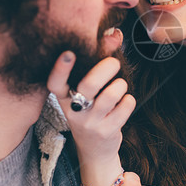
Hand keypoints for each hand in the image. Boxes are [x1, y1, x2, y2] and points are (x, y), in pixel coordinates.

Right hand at [48, 49, 134, 185]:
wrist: (95, 150)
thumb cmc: (91, 111)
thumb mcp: (86, 94)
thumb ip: (96, 64)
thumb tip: (115, 35)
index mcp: (64, 98)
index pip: (55, 84)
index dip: (60, 69)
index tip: (68, 53)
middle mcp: (74, 111)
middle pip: (88, 85)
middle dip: (105, 69)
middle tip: (114, 63)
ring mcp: (90, 123)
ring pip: (110, 96)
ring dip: (120, 85)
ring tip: (120, 86)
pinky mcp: (107, 132)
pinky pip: (125, 107)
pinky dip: (129, 100)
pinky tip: (124, 102)